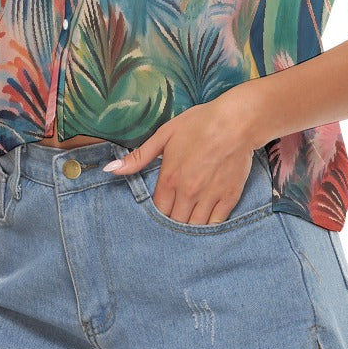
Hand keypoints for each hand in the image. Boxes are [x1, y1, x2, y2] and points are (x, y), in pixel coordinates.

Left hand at [102, 95, 258, 224]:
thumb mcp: (165, 134)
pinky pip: (216, 223)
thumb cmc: (200, 123)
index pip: (158, 210)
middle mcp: (188, 192)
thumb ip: (138, 157)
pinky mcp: (229, 197)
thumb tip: (110, 169)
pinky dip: (209, 225)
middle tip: (176, 212)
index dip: (159, 210)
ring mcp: (209, 197)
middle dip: (173, 219)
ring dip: (190, 226)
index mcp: (170, 178)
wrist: (237, 121)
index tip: (163, 205)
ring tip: (189, 217)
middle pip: (175, 222)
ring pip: (194, 227)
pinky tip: (206, 217)